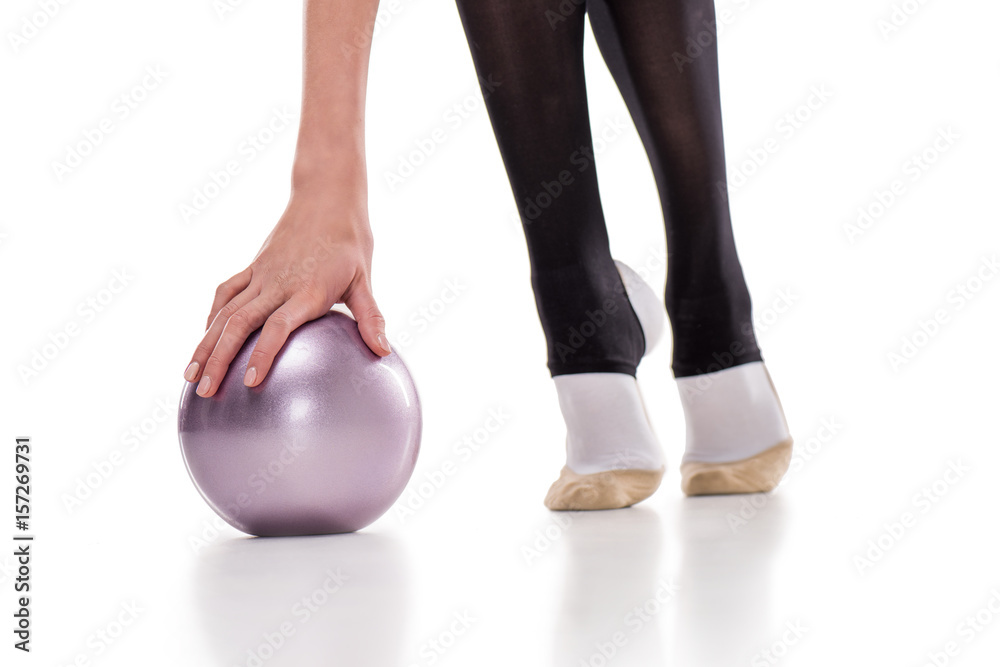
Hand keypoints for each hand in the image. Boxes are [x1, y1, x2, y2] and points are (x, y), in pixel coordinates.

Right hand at [182, 193, 389, 396]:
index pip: (279, 327)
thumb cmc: (350, 242)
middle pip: (240, 325)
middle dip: (218, 359)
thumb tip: (383, 352)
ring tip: (189, 375)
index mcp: (307, 291)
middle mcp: (277, 284)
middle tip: (206, 391)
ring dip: (205, 344)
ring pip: (225, 312)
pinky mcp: (253, 266)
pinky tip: (204, 338)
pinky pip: (226, 293)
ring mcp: (261, 274)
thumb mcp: (364, 279)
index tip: (250, 382)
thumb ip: (371, 317)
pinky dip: (212, 316)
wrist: (326, 198)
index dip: (263, 353)